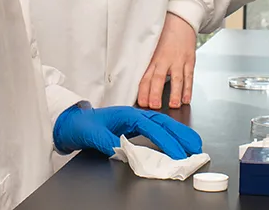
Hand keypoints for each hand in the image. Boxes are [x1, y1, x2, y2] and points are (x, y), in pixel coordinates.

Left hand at [52, 104, 202, 159]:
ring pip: (162, 125)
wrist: (71, 122)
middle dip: (181, 134)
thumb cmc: (81, 126)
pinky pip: (156, 130)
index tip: (178, 154)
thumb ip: (109, 142)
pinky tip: (175, 143)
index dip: (167, 141)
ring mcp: (135, 120)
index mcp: (127, 114)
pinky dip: (168, 136)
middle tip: (197, 146)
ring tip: (193, 144)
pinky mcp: (133, 127)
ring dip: (178, 134)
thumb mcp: (92, 135)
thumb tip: (124, 151)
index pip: (152, 128)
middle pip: (163, 122)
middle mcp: (134, 114)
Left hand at [137, 12, 196, 108]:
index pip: (145, 76)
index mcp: (153, 57)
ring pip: (176, 79)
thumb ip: (147, 63)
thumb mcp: (152, 46)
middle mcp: (165, 59)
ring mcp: (178, 60)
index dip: (143, 90)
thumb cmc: (164, 34)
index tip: (141, 102)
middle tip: (154, 106)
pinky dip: (188, 89)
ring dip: (174, 93)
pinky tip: (186, 99)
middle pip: (158, 78)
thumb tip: (138, 81)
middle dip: (155, 93)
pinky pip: (189, 76)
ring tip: (173, 105)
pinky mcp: (190, 60)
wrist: (181, 19)